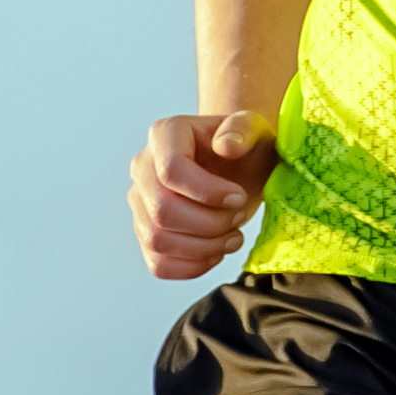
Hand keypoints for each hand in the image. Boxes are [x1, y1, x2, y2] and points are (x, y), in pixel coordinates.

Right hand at [131, 109, 275, 281]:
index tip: (239, 197)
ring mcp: (140, 203)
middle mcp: (142, 167)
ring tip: (233, 236)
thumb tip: (225, 145)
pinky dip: (192, 266)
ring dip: (204, 247)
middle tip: (239, 217)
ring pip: (157, 240)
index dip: (208, 192)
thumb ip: (243, 128)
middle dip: (209, 223)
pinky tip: (217, 252)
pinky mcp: (147, 234)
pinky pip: (158, 264)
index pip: (170, 171)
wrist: (239, 167)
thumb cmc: (246, 147)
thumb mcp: (255, 129)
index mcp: (164, 135)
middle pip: (161, 211)